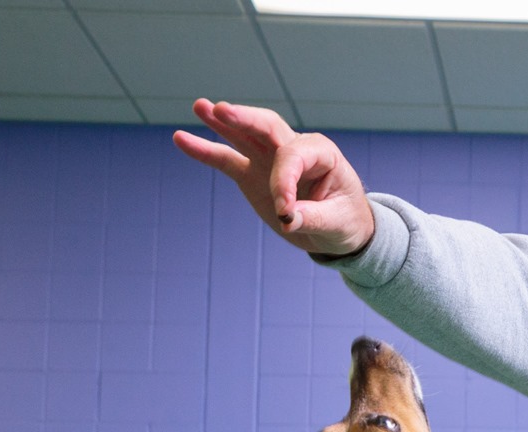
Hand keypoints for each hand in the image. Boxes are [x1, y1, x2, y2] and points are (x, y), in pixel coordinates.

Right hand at [173, 99, 375, 257]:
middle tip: (223, 110)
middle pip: (266, 126)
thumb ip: (313, 218)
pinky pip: (226, 160)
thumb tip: (288, 218)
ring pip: (244, 135)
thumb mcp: (338, 223)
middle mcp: (294, 148)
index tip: (286, 214)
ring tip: (199, 106)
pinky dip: (205, 151)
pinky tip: (181, 138)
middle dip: (245, 119)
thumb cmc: (346, 220)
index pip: (293, 158)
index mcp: (321, 153)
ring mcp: (270, 159)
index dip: (284, 183)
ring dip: (221, 122)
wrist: (339, 229)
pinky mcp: (253, 174)